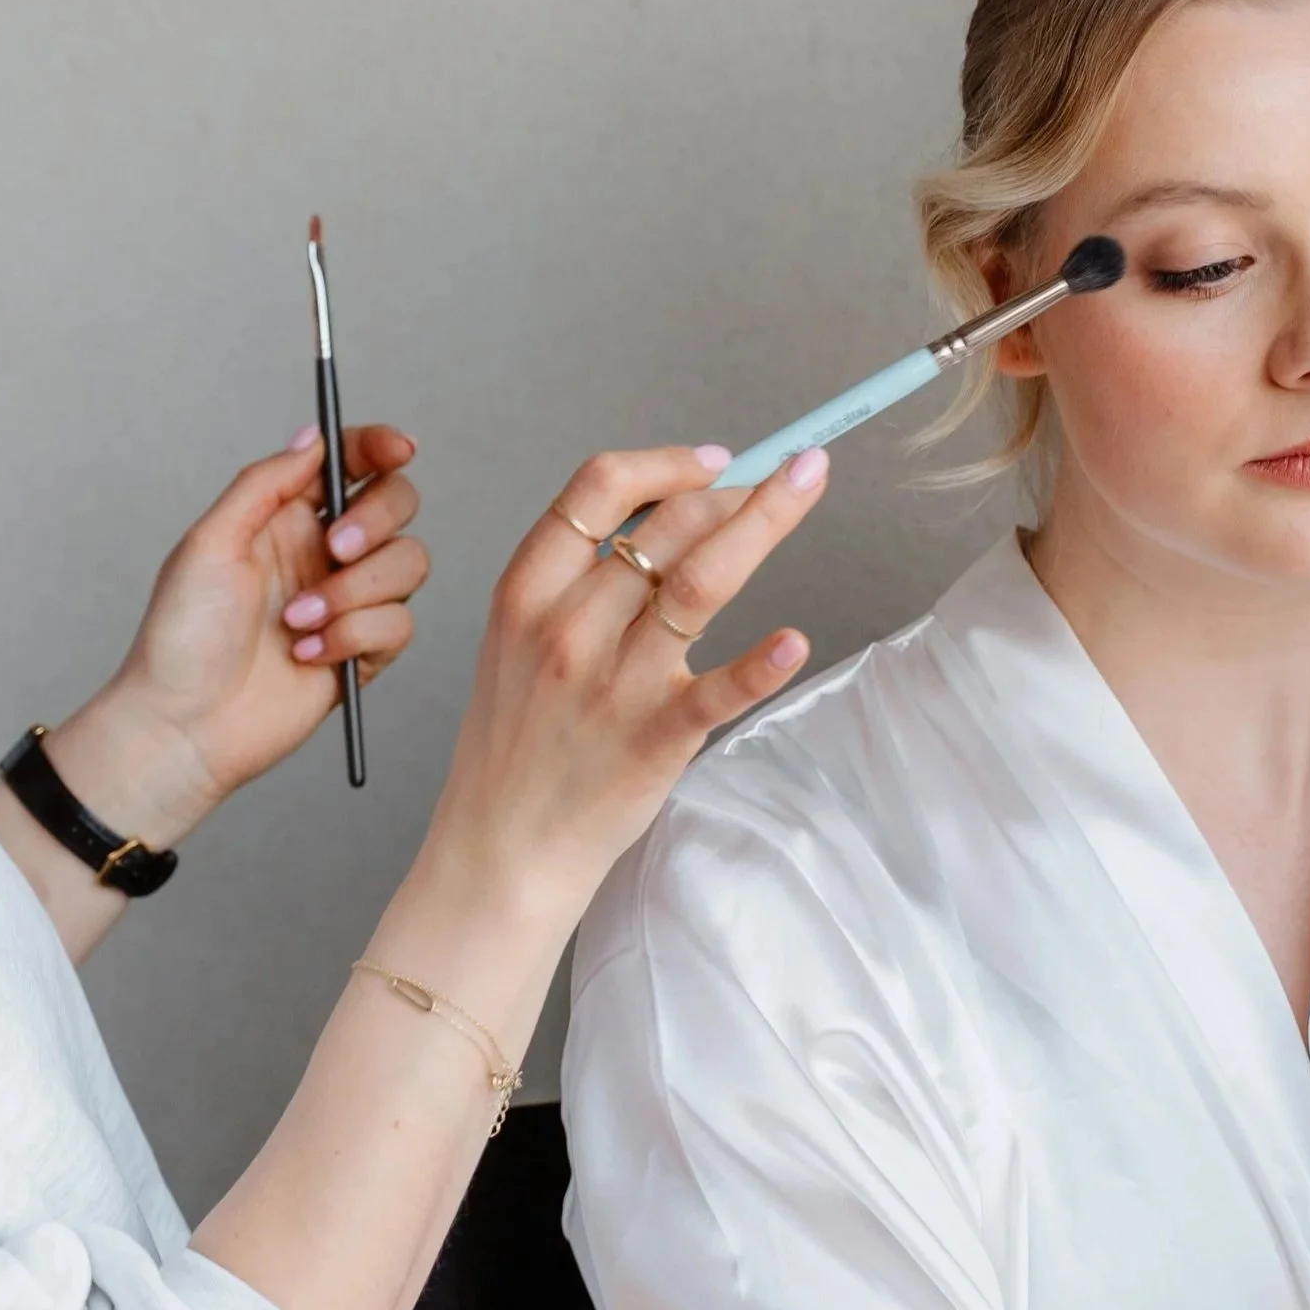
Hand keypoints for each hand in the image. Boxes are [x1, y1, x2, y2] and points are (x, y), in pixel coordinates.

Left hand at [55, 424, 428, 843]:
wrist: (186, 725)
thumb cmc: (181, 637)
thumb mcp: (209, 543)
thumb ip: (265, 482)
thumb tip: (313, 438)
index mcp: (285, 517)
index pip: (349, 463)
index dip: (380, 447)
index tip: (398, 449)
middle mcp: (322, 552)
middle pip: (396, 504)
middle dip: (375, 523)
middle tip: (334, 550)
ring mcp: (347, 600)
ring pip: (408, 565)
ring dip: (354, 593)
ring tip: (299, 623)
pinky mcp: (362, 650)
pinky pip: (398, 625)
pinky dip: (354, 638)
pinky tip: (307, 656)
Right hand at [389, 440, 828, 953]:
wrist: (501, 850)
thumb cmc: (520, 743)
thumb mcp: (517, 641)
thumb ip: (577, 580)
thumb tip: (669, 516)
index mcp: (526, 592)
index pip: (598, 489)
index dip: (666, 463)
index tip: (715, 459)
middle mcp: (568, 628)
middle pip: (669, 526)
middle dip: (740, 488)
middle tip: (788, 476)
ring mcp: (613, 684)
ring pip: (702, 580)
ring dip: (765, 521)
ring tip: (808, 484)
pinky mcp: (654, 739)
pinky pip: (719, 690)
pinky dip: (763, 663)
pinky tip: (796, 640)